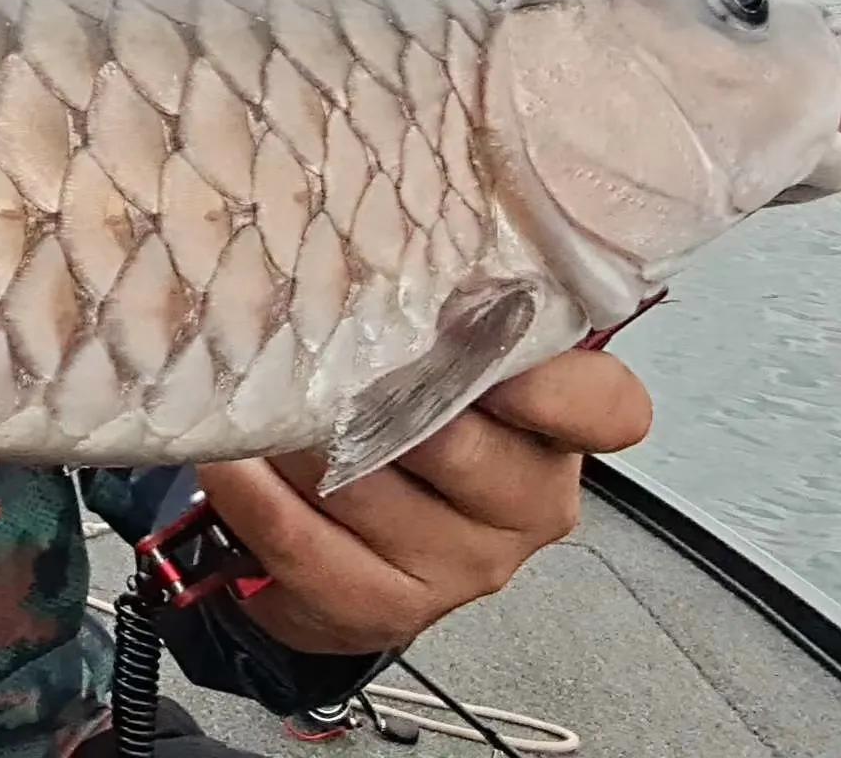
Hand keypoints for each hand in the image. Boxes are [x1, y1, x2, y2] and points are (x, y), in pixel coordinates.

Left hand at [196, 348, 653, 653]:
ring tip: (255, 397)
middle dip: (373, 388)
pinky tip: (231, 462)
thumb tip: (392, 231)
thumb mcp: (444, 366)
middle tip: (315, 343)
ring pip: (368, 485)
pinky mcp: (390, 609)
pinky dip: (259, 496)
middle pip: (457, 439)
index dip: (554, 377)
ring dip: (297, 436)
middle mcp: (530, 505)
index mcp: (559, 435)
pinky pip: (307, 543)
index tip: (474, 321)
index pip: (608, 408)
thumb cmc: (401, 427)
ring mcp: (465, 567)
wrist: (346, 558)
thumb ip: (450, 316)